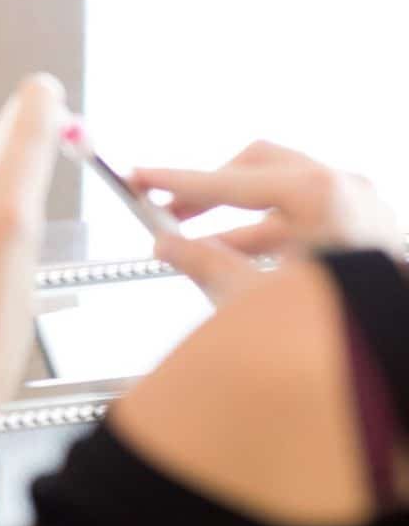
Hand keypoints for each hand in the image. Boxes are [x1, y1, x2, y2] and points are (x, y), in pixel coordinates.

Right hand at [132, 141, 401, 303]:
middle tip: (168, 211)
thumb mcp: (260, 297)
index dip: (176, 182)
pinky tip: (243, 260)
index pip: (230, 180)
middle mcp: (346, 190)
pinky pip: (308, 217)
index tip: (142, 178)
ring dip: (238, 220)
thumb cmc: (344, 327)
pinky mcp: (369, 232)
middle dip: (209, 192)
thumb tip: (169, 247)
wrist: (392, 355)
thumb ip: (207, 265)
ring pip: (282, 196)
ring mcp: (363, 208)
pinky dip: (271, 232)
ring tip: (200, 248)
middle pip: (258, 170)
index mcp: (320, 195)